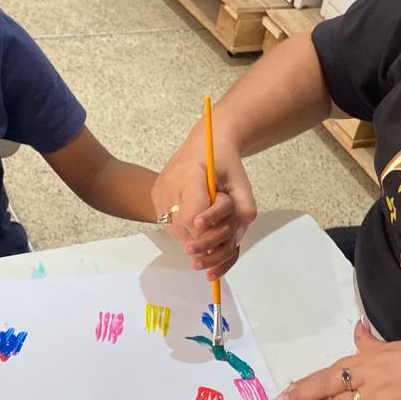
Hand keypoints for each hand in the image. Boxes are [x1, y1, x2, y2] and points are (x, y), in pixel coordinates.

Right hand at [151, 135, 256, 279]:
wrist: (206, 143)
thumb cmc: (225, 162)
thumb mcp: (241, 182)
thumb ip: (244, 209)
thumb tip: (236, 241)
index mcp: (191, 174)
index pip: (193, 216)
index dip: (206, 235)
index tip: (218, 246)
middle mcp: (169, 185)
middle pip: (184, 228)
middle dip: (205, 244)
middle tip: (216, 256)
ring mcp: (159, 193)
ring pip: (176, 231)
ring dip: (196, 242)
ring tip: (213, 243)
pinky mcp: (156, 200)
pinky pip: (171, 226)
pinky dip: (188, 236)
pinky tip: (200, 240)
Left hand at [272, 321, 400, 399]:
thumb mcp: (399, 346)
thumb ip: (373, 344)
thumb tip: (359, 330)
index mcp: (370, 359)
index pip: (331, 371)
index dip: (307, 383)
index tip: (287, 390)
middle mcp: (369, 377)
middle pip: (327, 388)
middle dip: (300, 398)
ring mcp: (378, 399)